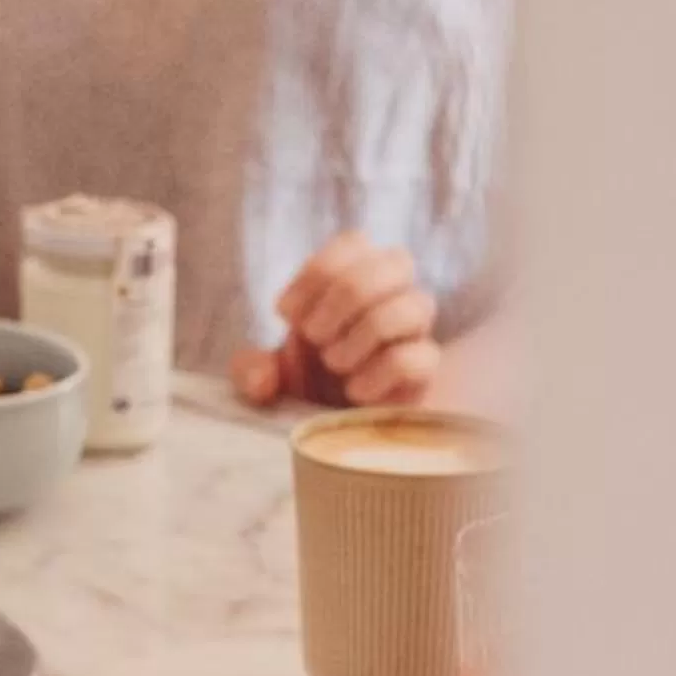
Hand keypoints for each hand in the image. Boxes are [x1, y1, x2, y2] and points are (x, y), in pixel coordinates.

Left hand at [231, 233, 440, 410]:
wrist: (334, 432)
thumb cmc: (305, 388)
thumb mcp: (267, 375)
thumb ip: (250, 368)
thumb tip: (261, 378)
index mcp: (356, 280)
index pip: (356, 243)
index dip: (318, 272)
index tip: (285, 314)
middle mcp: (393, 298)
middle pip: (397, 260)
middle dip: (347, 294)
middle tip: (313, 335)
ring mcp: (414, 334)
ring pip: (417, 303)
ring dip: (365, 332)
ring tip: (334, 363)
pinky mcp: (425, 375)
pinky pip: (420, 357)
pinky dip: (380, 372)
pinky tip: (354, 391)